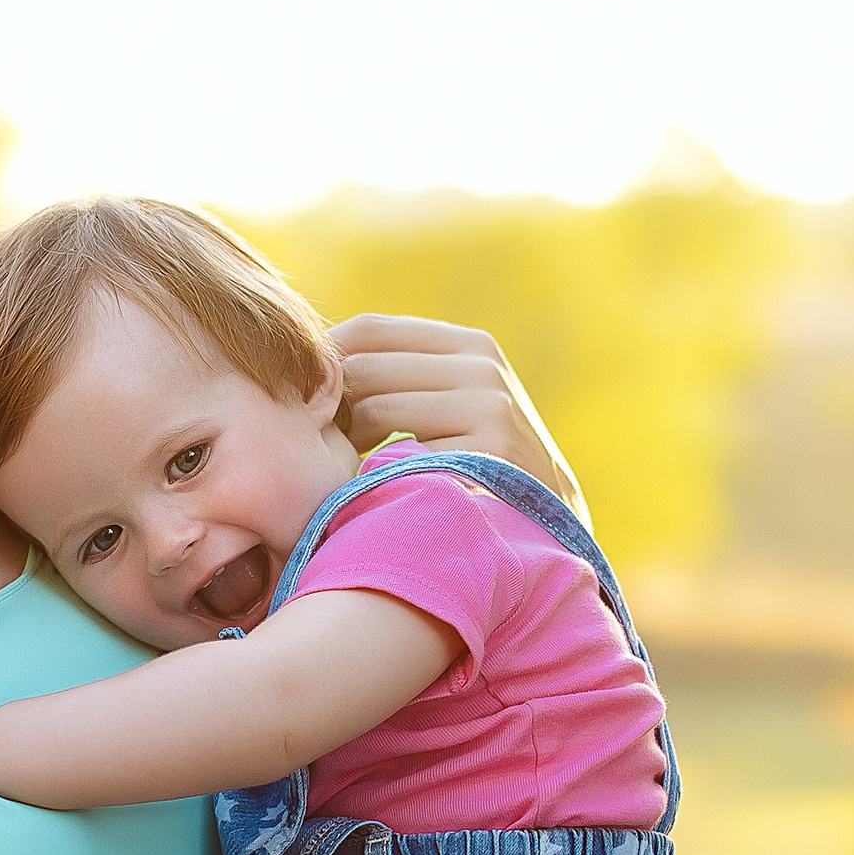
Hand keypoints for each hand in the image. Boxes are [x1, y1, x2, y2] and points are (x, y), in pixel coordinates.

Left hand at [329, 313, 586, 517]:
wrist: (547, 525)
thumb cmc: (481, 460)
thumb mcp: (454, 400)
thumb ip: (404, 371)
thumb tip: (315, 347)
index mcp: (471, 345)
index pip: (372, 329)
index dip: (327, 358)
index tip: (307, 400)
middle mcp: (483, 368)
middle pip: (366, 369)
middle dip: (333, 405)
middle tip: (317, 444)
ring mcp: (490, 408)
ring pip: (376, 410)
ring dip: (348, 442)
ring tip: (342, 468)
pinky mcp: (487, 454)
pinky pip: (398, 457)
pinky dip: (376, 474)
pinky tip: (375, 491)